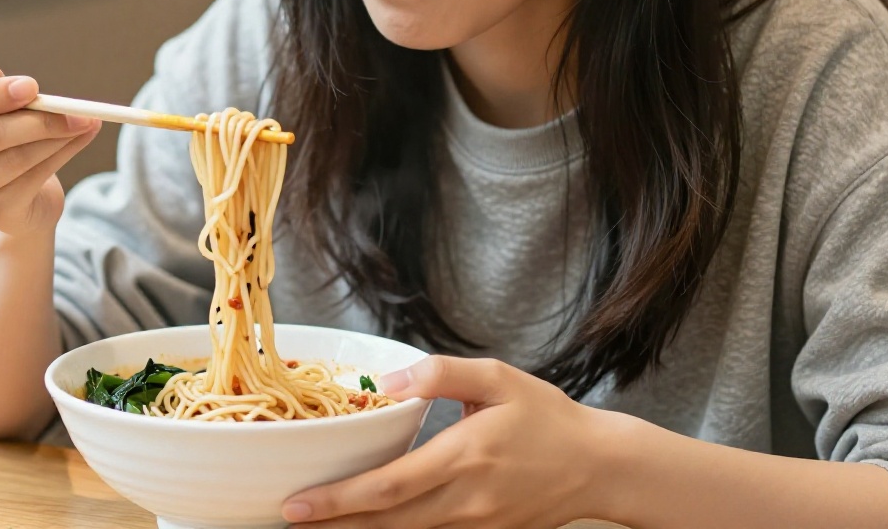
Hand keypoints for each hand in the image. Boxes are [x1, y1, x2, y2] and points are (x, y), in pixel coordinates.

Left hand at [282, 356, 615, 528]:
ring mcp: (476, 525)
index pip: (390, 486)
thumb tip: (384, 385)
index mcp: (466, 456)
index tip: (297, 503)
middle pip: (387, 523)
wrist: (600, 466)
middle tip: (287, 519)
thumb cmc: (548, 416)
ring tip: (316, 524)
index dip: (339, 500)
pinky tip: (367, 525)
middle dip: (333, 526)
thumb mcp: (497, 377)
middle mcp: (467, 500)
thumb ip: (438, 374)